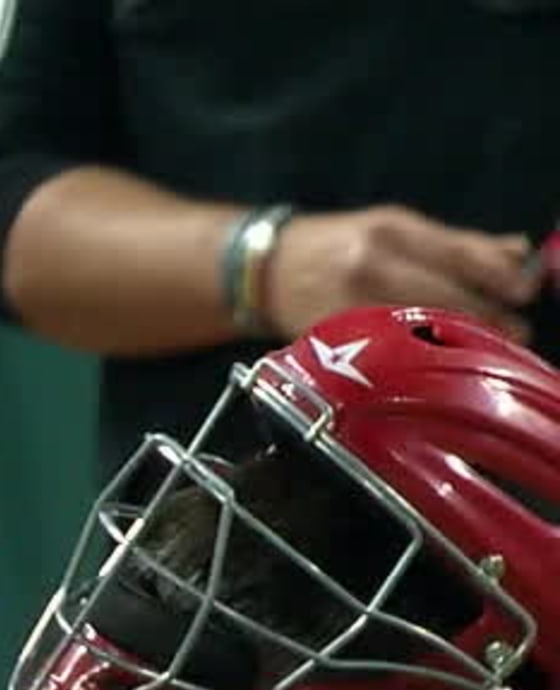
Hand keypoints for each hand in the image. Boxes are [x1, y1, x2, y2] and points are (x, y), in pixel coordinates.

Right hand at [262, 205, 541, 344]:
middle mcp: (370, 267)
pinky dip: (420, 358)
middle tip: (516, 331)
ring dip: (462, 341)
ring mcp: (350, 307)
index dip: (501, 276)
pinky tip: (438, 362)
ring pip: (422, 330)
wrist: (262, 270)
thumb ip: (456, 242)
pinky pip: (388, 354)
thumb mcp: (393, 227)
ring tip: (485, 348)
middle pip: (447, 298)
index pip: (461, 255)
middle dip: (490, 318)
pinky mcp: (335, 342)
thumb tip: (518, 254)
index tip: (526, 292)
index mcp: (390, 232)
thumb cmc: (336, 245)